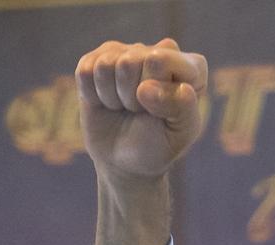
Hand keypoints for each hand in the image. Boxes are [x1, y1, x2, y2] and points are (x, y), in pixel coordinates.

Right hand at [76, 38, 207, 183]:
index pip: (163, 59)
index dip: (157, 91)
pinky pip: (86, 71)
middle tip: (139, 112)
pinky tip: (106, 103)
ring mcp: (124, 53)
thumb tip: (146, 88)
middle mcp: (156, 52)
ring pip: (106, 65)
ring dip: (112, 97)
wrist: (125, 163)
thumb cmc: (158, 146)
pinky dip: (93, 96)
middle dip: (131, 97)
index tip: (162, 113)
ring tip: (124, 108)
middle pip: (130, 61)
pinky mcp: (95, 60)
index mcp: (189, 67)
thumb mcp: (180, 134)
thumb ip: (181, 107)